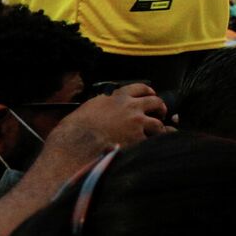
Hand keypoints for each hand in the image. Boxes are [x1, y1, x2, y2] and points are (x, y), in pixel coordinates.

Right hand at [44, 83, 167, 163]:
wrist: (76, 144)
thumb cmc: (75, 128)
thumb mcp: (89, 108)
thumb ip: (103, 105)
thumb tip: (104, 109)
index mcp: (117, 97)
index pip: (139, 88)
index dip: (148, 91)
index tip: (151, 94)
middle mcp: (130, 107)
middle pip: (155, 102)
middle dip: (160, 107)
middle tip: (161, 113)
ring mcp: (136, 123)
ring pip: (158, 123)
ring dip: (160, 127)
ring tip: (160, 132)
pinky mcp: (138, 139)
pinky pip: (154, 141)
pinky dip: (156, 143)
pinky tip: (156, 147)